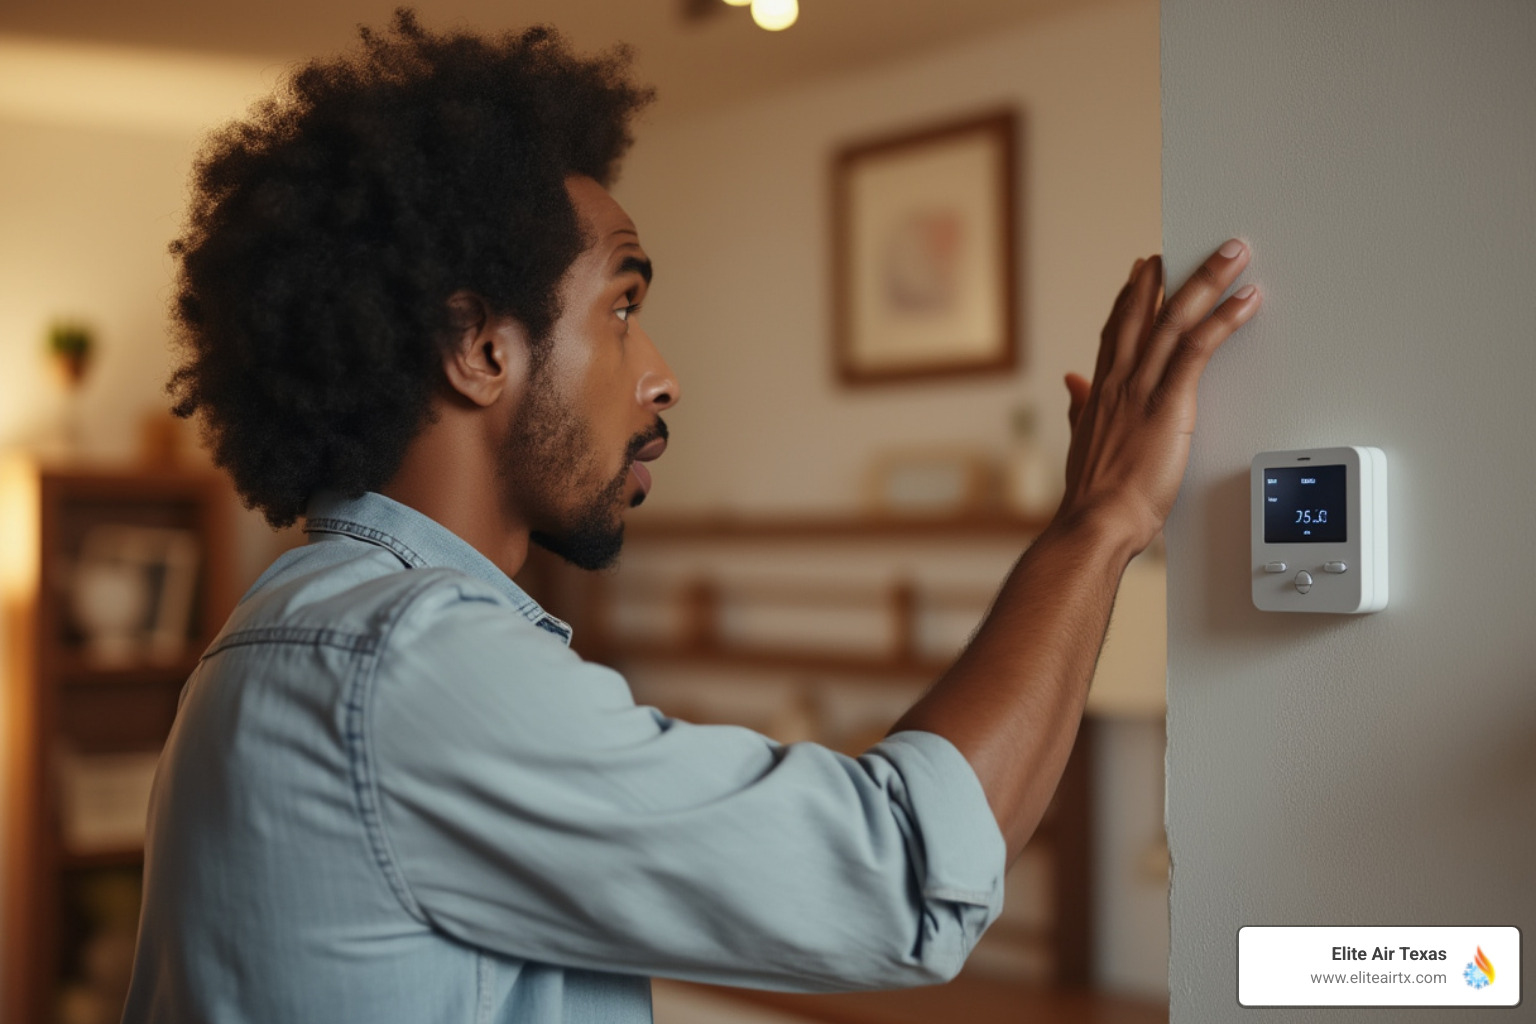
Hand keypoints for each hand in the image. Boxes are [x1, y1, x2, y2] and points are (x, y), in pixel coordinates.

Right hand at [1058, 240, 1261, 553]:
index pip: (1118, 331)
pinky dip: (1225, 319)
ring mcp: (1143, 389)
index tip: (1143, 271)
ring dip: (1206, 281)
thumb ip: (1080, 407)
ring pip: (1176, 320)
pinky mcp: (1169, 403)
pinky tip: (1246, 299)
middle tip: (1188, 244)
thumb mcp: (1082, 442)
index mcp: (1101, 391)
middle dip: (1167, 276)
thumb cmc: (1094, 495)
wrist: (1097, 520)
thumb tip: (1074, 383)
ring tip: (1232, 255)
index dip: (1132, 297)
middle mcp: (1120, 381)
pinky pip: (1199, 348)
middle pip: (1146, 313)